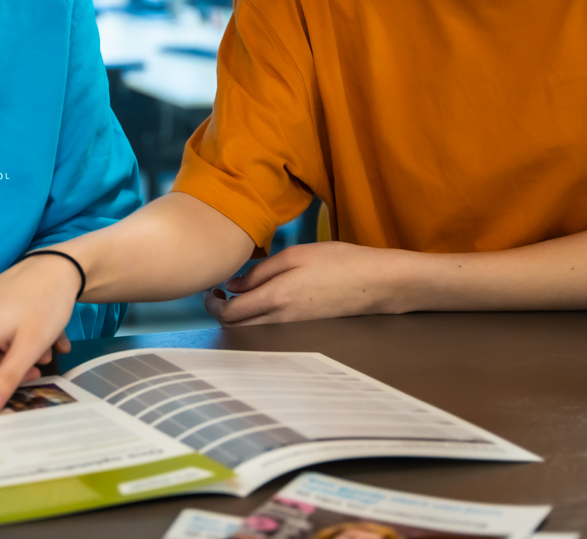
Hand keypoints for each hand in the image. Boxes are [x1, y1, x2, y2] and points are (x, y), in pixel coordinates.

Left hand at [204, 241, 416, 325]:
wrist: (376, 284)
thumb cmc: (338, 262)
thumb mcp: (296, 256)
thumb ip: (261, 271)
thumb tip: (233, 285)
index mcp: (276, 298)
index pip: (231, 313)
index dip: (213, 305)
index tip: (210, 290)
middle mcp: (281, 320)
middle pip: (237, 327)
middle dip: (222, 313)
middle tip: (218, 294)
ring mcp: (293, 328)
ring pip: (252, 331)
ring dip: (239, 317)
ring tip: (237, 296)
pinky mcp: (304, 329)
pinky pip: (269, 329)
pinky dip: (256, 319)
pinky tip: (261, 301)